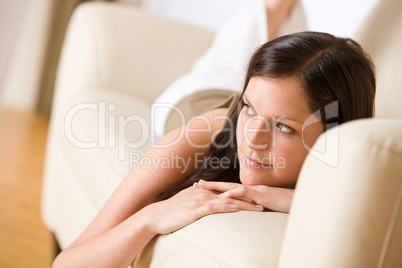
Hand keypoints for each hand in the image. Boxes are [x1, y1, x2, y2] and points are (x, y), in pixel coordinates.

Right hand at [144, 185, 263, 234]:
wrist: (155, 215)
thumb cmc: (170, 211)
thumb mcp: (186, 202)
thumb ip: (197, 198)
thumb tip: (205, 195)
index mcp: (204, 193)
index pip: (227, 193)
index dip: (242, 195)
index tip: (256, 198)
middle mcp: (204, 194)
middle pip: (231, 195)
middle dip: (249, 198)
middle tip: (264, 202)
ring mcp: (200, 201)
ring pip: (226, 200)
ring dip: (243, 204)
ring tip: (258, 208)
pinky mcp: (195, 210)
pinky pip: (213, 207)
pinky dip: (225, 207)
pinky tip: (235, 208)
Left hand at [197, 180, 293, 212]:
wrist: (303, 203)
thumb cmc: (288, 206)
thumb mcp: (269, 208)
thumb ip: (257, 207)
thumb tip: (247, 212)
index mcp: (253, 192)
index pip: (232, 190)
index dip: (218, 189)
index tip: (204, 190)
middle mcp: (253, 189)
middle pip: (228, 185)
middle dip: (212, 185)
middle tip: (196, 184)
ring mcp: (257, 190)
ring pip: (234, 187)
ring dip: (217, 187)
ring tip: (203, 187)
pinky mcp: (263, 195)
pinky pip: (246, 193)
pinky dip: (234, 194)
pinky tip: (223, 196)